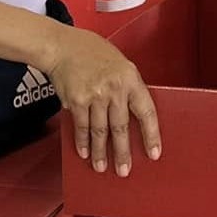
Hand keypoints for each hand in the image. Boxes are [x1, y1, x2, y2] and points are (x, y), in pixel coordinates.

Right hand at [43, 28, 160, 176]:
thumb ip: (127, 88)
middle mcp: (114, 89)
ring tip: (102, 167)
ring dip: (101, 153)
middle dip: (123, 152)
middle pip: (121, 127)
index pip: (146, 112)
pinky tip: (85, 153)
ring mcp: (95, 95)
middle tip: (124, 170)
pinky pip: (82, 127)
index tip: (154, 153)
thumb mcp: (120, 64)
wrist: (63, 46)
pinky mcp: (77, 101)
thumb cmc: (92, 52)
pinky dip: (83, 142)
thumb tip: (133, 115)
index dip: (151, 135)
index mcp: (130, 79)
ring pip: (100, 131)